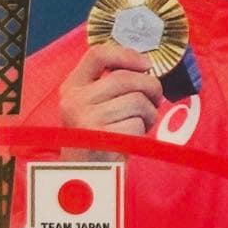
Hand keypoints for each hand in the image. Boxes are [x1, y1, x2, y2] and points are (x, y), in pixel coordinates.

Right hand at [58, 43, 163, 159]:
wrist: (86, 173)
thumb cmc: (100, 133)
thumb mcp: (96, 103)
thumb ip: (113, 82)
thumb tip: (146, 65)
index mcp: (72, 86)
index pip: (97, 54)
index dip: (127, 55)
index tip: (146, 65)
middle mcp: (74, 100)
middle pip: (126, 78)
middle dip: (151, 87)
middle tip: (156, 100)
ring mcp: (84, 119)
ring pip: (137, 101)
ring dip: (149, 113)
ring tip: (141, 123)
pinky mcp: (99, 138)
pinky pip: (136, 124)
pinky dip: (142, 131)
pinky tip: (132, 138)